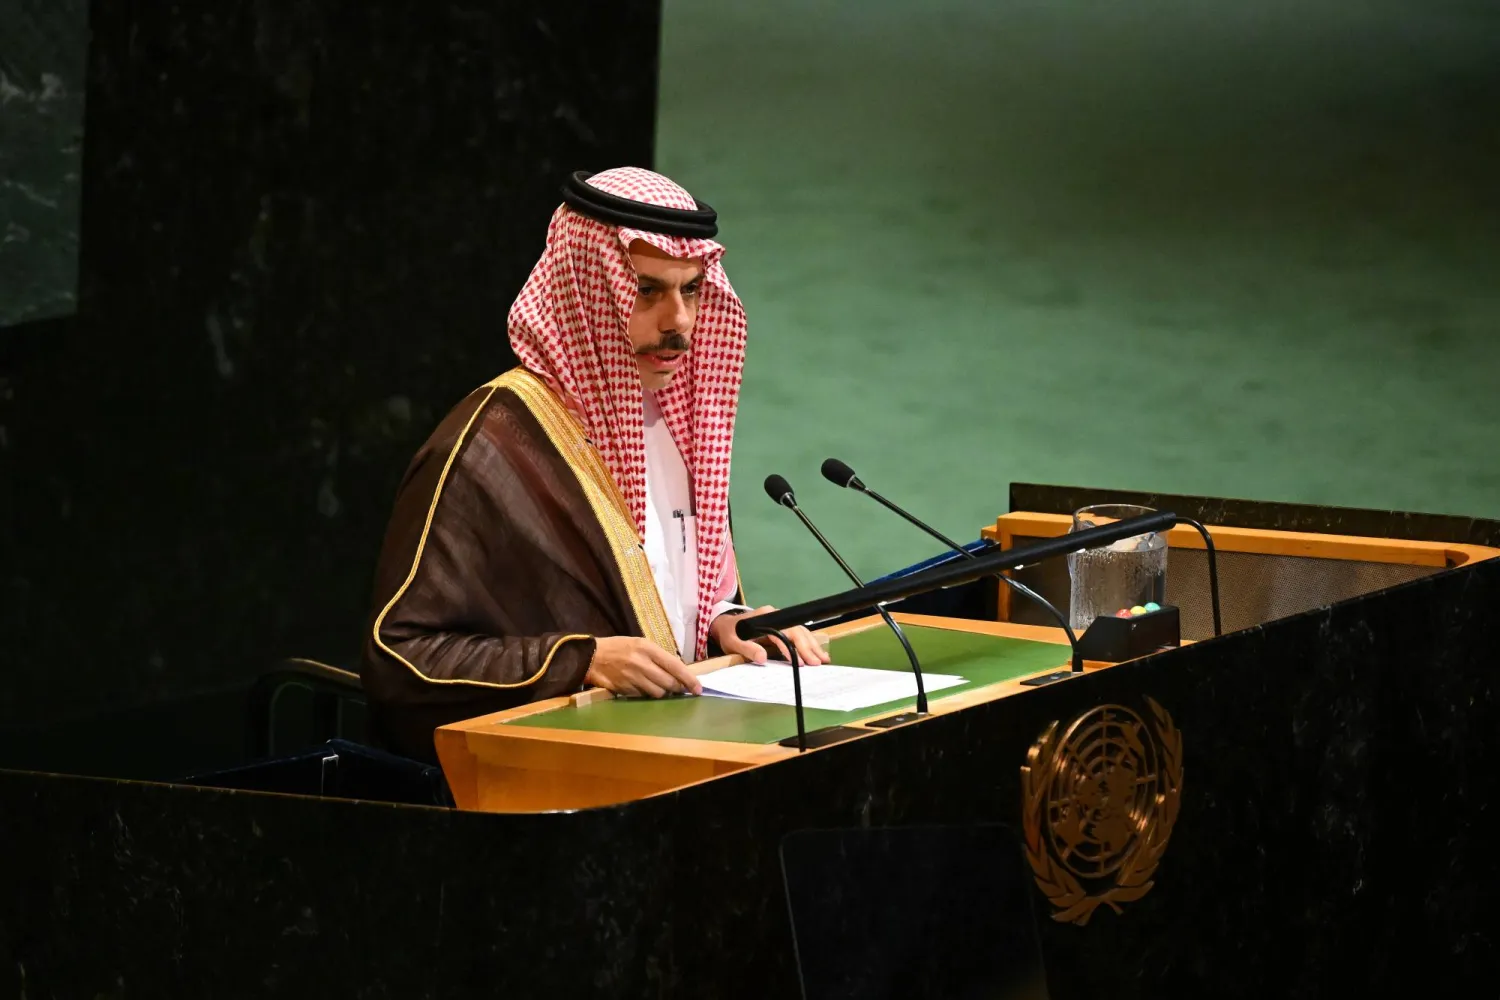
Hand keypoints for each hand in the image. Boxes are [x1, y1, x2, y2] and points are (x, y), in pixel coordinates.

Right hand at [585, 636, 701, 697]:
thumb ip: (658, 656)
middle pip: (669, 683)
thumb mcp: (639, 644)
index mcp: (647, 648)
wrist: (591, 657)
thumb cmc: (618, 648)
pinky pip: (643, 697)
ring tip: (660, 687)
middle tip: (680, 689)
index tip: (698, 689)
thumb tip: (679, 672)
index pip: (675, 666)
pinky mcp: (625, 690)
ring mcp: (632, 678)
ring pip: (658, 693)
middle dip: (677, 688)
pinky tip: (643, 688)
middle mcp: (641, 663)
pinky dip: (647, 695)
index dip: (689, 680)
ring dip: (663, 693)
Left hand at [709, 606, 830, 665]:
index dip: (792, 648)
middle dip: (808, 648)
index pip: (783, 633)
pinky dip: (808, 644)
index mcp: (765, 616)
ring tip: (824, 659)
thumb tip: (763, 658)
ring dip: (813, 646)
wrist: (725, 625)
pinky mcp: (781, 626)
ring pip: (800, 632)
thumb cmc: (728, 633)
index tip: (800, 662)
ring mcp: (780, 620)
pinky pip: (798, 634)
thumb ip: (746, 648)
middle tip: (818, 663)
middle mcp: (775, 615)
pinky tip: (816, 653)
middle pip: (796, 631)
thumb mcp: (732, 642)